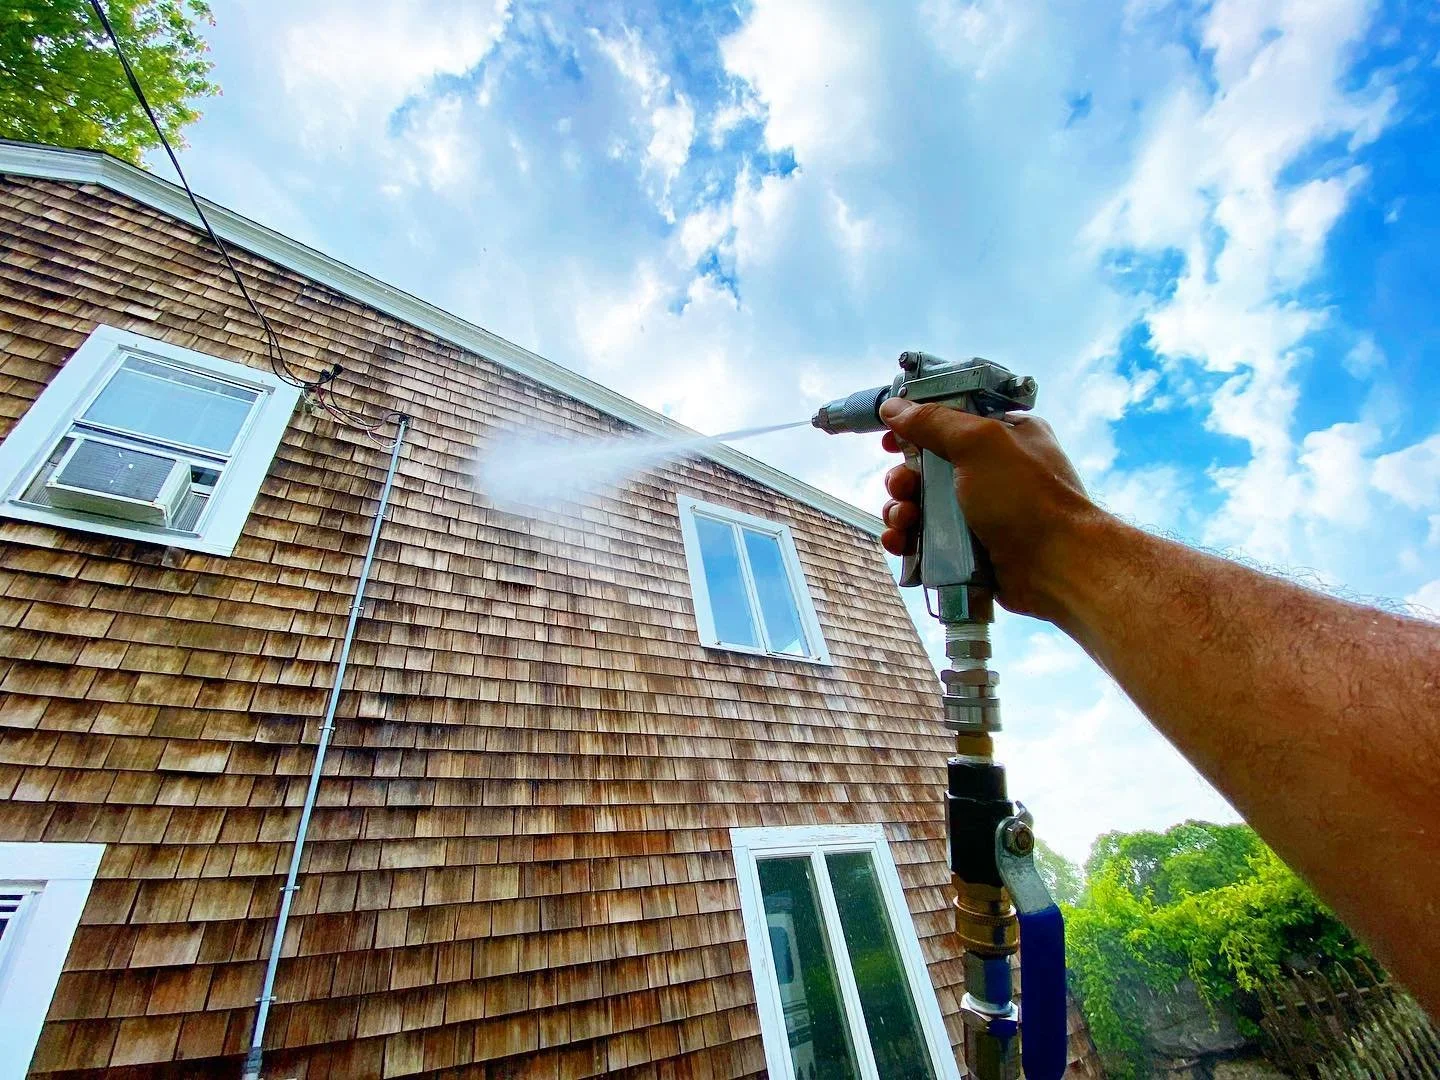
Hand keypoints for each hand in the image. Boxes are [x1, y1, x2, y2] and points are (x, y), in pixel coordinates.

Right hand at [878, 397, 1098, 620]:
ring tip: (904, 520)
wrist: (1057, 567)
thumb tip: (894, 407)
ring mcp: (980, 512)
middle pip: (927, 466)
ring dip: (901, 509)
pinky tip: (900, 542)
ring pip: (922, 505)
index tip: (892, 438)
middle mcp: (992, 472)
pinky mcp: (969, 548)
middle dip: (904, 477)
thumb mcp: (980, 444)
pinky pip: (927, 539)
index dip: (917, 427)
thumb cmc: (1026, 497)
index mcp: (1004, 436)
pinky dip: (908, 539)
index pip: (950, 421)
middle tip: (902, 486)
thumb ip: (934, 422)